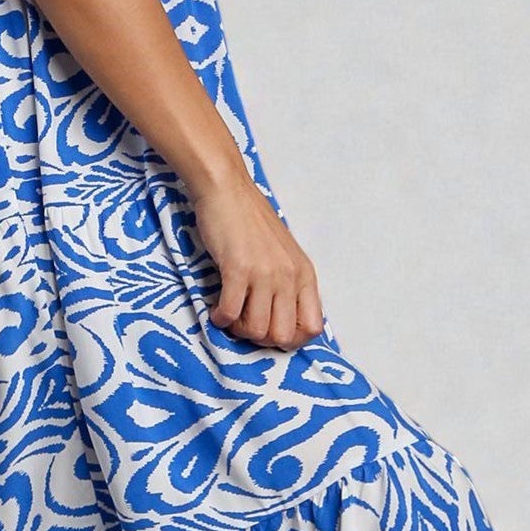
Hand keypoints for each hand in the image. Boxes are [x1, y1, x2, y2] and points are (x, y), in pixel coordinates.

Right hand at [188, 170, 325, 350]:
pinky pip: (229, 313)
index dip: (292, 339)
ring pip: (256, 330)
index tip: (271, 330)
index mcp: (304, 274)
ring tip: (230, 316)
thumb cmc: (251, 222)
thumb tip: (281, 322)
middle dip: (262, 339)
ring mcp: (264, 273)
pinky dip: (220, 318)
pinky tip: (216, 309)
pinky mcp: (237, 268)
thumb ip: (288, 284)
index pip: (314, 327)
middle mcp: (289, 276)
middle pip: (284, 336)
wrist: (228, 191)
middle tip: (246, 324)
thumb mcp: (284, 255)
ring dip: (238, 329)